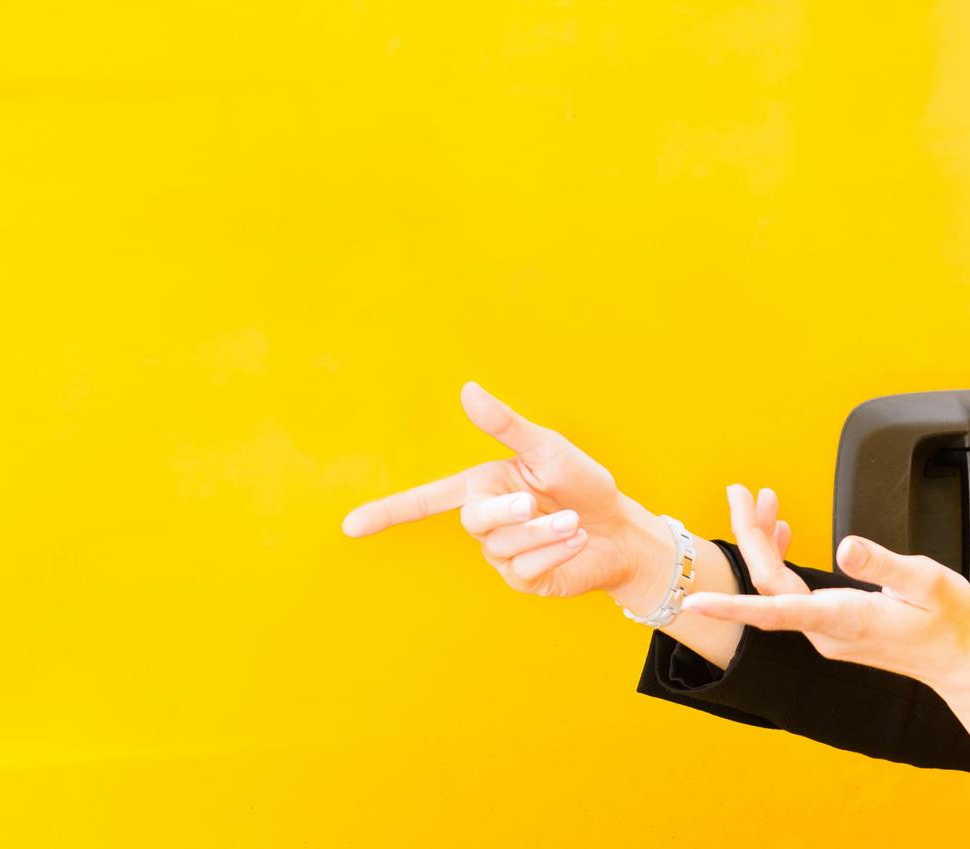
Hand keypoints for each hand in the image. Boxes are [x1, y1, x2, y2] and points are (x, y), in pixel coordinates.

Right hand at [339, 381, 649, 602]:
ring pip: (505, 546)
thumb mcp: (547, 449)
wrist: (620, 529)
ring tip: (573, 521)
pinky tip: (575, 541)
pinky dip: (555, 551)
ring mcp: (501, 555)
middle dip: (510, 510)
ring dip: (545, 530)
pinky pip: (526, 568)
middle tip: (537, 499)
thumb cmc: (583, 484)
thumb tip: (467, 390)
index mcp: (483, 485)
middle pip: (475, 521)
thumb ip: (505, 425)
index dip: (387, 513)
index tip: (349, 525)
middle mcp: (486, 521)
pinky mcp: (522, 580)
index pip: (425, 501)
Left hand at [681, 483, 969, 694]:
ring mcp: (826, 630)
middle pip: (769, 584)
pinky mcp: (832, 625)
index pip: (773, 610)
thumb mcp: (926, 581)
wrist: (959, 660)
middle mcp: (825, 629)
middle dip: (748, 537)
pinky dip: (781, 559)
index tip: (692, 601)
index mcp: (843, 618)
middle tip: (738, 490)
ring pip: (778, 587)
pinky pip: (791, 592)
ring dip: (764, 544)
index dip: (730, 605)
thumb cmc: (947, 621)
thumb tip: (845, 547)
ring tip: (758, 499)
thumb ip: (883, 563)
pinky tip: (782, 533)